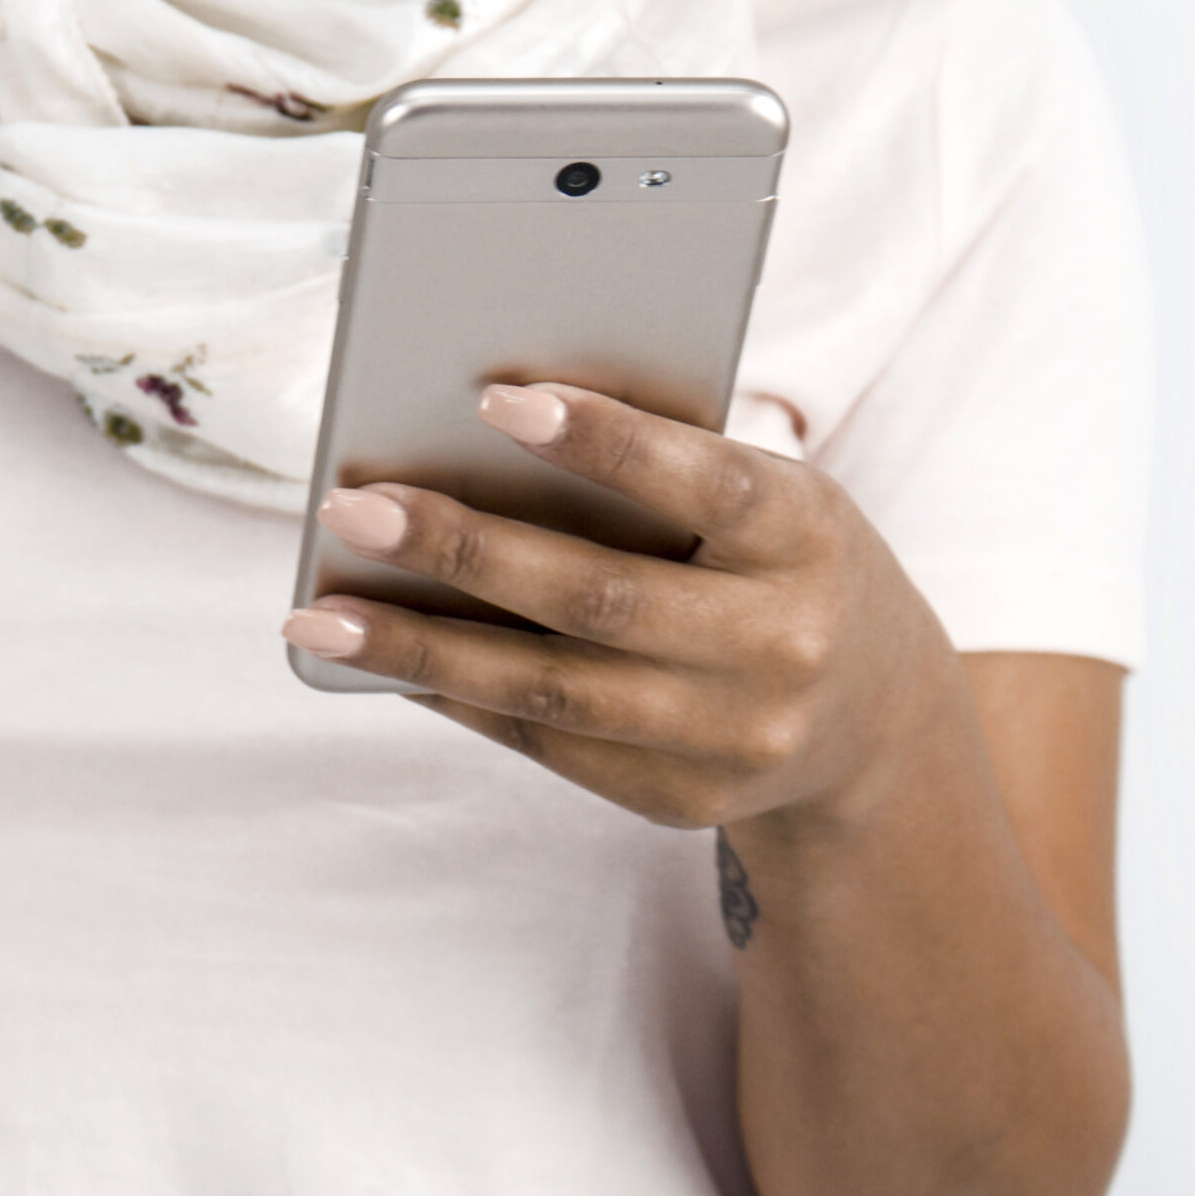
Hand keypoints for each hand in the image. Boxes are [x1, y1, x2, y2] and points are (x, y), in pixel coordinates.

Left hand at [282, 382, 967, 833]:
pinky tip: (382, 662)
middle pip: (599, 599)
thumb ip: (658, 462)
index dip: (602, 442)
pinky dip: (455, 699)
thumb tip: (475, 432)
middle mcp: (782, 642)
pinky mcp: (684, 799)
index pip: (703, 483)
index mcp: (806, 534)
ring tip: (318, 618)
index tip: (491, 396)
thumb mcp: (764, 491)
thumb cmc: (778, 556)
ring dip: (421, 652)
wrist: (876, 718)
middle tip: (350, 508)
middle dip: (462, 553)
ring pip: (552, 692)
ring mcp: (736, 737)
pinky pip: (548, 745)